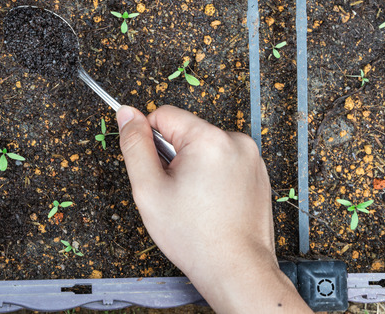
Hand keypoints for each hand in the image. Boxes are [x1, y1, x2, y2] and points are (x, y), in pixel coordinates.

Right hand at [117, 105, 310, 313]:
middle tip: (173, 192)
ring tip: (194, 201)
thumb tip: (126, 114)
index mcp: (209, 139)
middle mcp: (236, 141)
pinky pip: (224, 161)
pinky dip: (212, 176)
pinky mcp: (258, 173)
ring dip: (193, 167)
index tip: (153, 169)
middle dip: (173, 157)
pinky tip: (210, 204)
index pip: (164, 115)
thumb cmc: (194, 236)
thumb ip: (134, 145)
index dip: (149, 141)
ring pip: (204, 147)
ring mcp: (251, 157)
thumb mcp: (149, 189)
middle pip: (186, 131)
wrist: (236, 269)